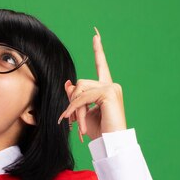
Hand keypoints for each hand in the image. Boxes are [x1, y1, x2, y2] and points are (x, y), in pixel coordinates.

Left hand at [58, 27, 126, 141]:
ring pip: (80, 89)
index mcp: (107, 87)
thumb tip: (68, 83)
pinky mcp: (108, 93)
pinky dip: (74, 108)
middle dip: (72, 101)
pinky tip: (72, 119)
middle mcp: (111, 85)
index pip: (101, 66)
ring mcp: (112, 88)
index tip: (95, 35)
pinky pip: (83, 97)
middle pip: (81, 83)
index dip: (98, 51)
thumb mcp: (83, 112)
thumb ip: (76, 97)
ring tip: (74, 123)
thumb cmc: (99, 131)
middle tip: (69, 120)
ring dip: (73, 107)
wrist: (111, 143)